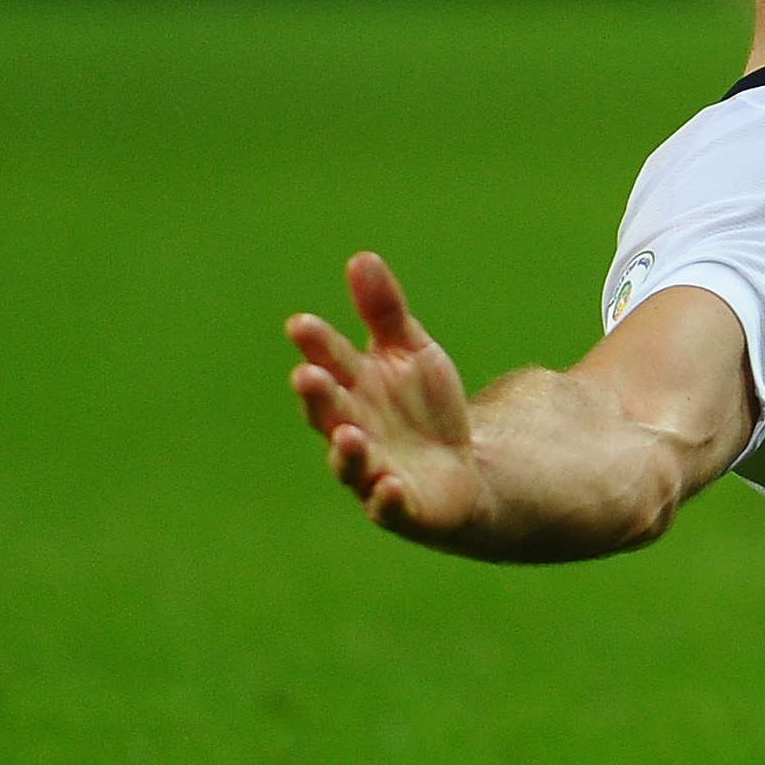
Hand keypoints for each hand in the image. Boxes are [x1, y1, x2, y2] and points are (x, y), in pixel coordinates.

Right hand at [285, 252, 493, 547]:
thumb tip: (361, 257)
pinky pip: (388, 505)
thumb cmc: (425, 408)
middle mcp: (353, 429)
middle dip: (318, 395)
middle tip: (307, 374)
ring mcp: (372, 469)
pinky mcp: (398, 506)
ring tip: (350, 433)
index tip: (302, 323)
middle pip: (329, 412)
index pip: (330, 362)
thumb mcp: (413, 353)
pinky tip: (392, 485)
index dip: (316, 346)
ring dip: (347, 448)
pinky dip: (387, 496)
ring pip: (350, 461)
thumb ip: (385, 312)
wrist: (462, 471)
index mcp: (354, 389)